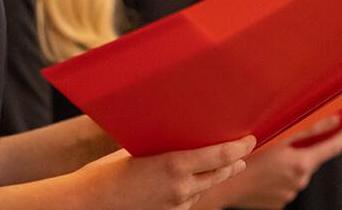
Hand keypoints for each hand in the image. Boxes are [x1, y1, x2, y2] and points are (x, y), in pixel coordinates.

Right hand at [72, 135, 254, 209]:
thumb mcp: (141, 150)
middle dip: (234, 162)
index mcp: (174, 165)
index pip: (220, 155)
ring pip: (206, 188)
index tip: (250, 138)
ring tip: (227, 163)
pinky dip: (196, 189)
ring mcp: (177, 206)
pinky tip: (193, 181)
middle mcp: (181, 188)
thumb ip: (166, 148)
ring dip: (216, 175)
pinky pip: (190, 200)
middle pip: (220, 173)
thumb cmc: (109, 171)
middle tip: (243, 150)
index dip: (239, 147)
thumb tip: (181, 138)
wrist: (91, 203)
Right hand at [196, 118, 341, 209]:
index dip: (339, 135)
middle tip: (283, 137)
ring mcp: (288, 194)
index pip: (333, 148)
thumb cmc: (246, 155)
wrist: (223, 184)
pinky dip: (277, 174)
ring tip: (266, 154)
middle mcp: (299, 182)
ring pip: (296, 171)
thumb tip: (335, 121)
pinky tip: (261, 168)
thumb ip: (310, 129)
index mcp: (302, 165)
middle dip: (303, 147)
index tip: (341, 126)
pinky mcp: (277, 202)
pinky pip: (284, 183)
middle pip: (311, 159)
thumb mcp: (278, 136)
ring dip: (288, 161)